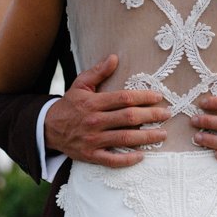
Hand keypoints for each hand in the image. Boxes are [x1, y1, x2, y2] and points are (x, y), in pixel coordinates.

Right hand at [45, 55, 169, 167]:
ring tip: (162, 134)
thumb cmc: (70, 104)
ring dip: (146, 137)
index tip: (158, 96)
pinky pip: (112, 160)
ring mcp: (93, 140)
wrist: (48, 128)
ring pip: (125, 138)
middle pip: (129, 118)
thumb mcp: (81, 84)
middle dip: (151, 116)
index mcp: (94, 102)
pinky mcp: (91, 156)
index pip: (124, 98)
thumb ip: (98, 71)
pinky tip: (142, 156)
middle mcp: (95, 121)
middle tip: (167, 114)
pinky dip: (128, 159)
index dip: (143, 97)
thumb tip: (114, 57)